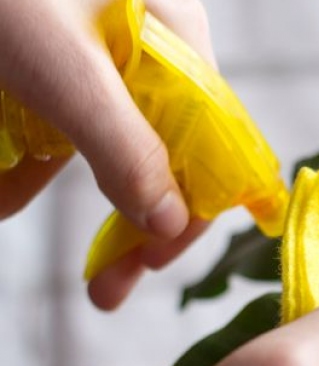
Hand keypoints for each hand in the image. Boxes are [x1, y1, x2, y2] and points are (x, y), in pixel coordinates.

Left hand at [0, 0, 216, 308]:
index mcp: (179, 40)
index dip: (189, 211)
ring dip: (66, 190)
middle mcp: (154, 47)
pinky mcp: (59, 55)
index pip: (213, 145)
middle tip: (106, 287)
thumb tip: (171, 222)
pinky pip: (63, 119)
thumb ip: (125, 149)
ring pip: (107, 140)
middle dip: (129, 220)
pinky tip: (5, 191)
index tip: (149, 265)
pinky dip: (32, 158)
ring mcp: (104, 50)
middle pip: (164, 151)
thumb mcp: (64, 72)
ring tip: (24, 223)